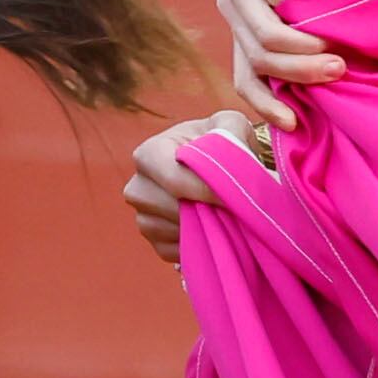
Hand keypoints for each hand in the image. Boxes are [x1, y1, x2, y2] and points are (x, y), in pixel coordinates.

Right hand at [123, 112, 254, 268]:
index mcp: (148, 154)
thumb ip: (233, 132)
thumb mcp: (229, 124)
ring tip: (228, 211)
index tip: (237, 196)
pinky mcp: (156, 242)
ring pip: (179, 232)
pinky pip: (180, 252)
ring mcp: (143, 218)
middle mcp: (137, 188)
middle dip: (210, 210)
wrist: (212, 165)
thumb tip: (238, 164)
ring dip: (208, 228)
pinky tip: (215, 225)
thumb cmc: (219, 141)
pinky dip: (203, 244)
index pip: (175, 181)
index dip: (209, 191)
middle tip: (239, 207)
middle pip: (175, 210)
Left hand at [218, 0, 339, 130]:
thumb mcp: (323, 24)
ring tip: (338, 57)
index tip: (295, 125)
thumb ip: (313, 56)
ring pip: (265, 44)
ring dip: (305, 56)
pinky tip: (333, 22)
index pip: (244, 78)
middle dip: (300, 77)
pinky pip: (280, 13)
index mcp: (245, 26)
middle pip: (257, 65)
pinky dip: (310, 25)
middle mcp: (233, 8)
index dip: (266, 106)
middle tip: (339, 76)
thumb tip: (324, 107)